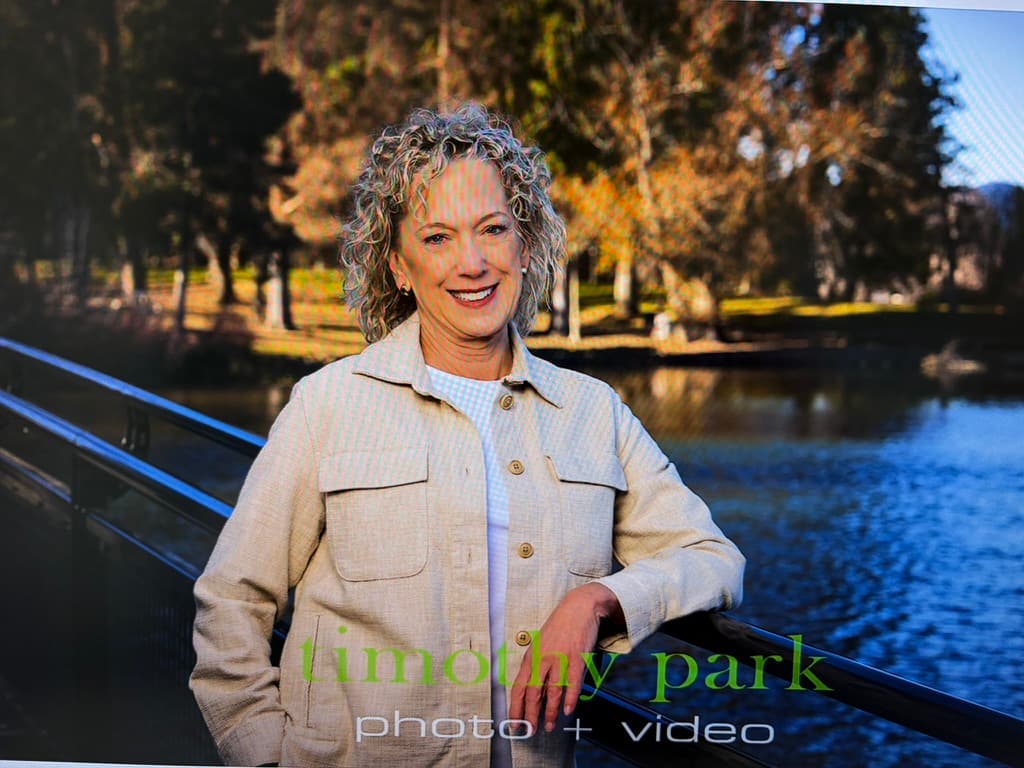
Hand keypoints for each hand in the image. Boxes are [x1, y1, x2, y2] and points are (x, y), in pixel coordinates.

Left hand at [508, 582, 622, 734]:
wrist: (578, 608)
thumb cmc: (559, 628)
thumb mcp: (541, 645)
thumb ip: (537, 667)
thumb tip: (533, 692)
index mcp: (531, 657)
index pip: (518, 687)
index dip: (515, 708)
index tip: (514, 724)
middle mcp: (543, 659)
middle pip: (533, 692)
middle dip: (530, 715)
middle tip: (531, 731)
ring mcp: (559, 658)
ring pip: (552, 691)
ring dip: (550, 712)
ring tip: (549, 726)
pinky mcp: (576, 657)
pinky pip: (572, 682)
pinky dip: (569, 698)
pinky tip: (567, 710)